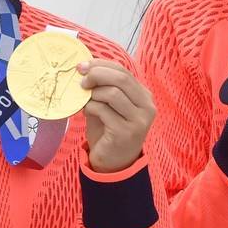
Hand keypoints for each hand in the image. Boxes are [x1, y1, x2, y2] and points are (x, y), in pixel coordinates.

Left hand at [80, 59, 155, 173]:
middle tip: (81, 80)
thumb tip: (84, 67)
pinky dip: (91, 107)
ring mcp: (139, 120)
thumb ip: (102, 87)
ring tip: (84, 100)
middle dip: (97, 75)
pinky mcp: (126, 132)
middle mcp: (147, 106)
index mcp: (143, 95)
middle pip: (121, 79)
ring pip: (113, 93)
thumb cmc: (108, 130)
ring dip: (93, 93)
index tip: (82, 66)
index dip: (101, 65)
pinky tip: (86, 111)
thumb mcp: (107, 105)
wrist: (113, 162)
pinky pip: (104, 110)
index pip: (123, 72)